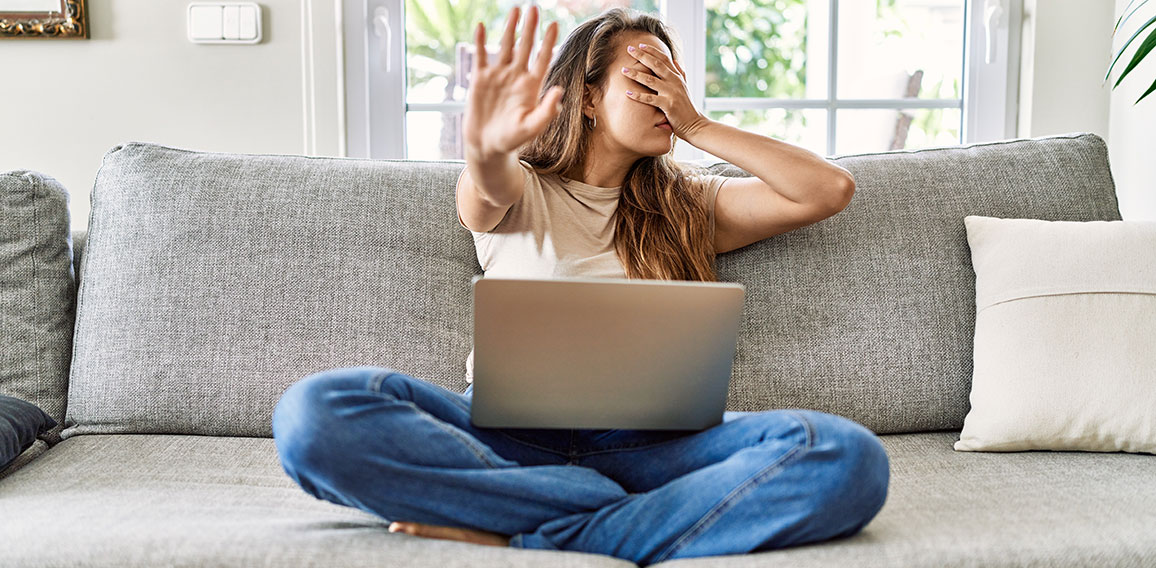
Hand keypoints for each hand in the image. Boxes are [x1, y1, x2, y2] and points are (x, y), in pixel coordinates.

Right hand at [462, 5, 562, 158]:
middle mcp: (516, 77)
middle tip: (535, 8)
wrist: (487, 146)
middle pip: (525, 47)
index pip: (542, 59)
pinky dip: (481, 42)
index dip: (547, 42)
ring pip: (505, 47)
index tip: (554, 24)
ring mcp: (498, 76)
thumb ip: (546, 110)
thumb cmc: (512, 140)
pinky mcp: (480, 79)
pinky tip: (482, 27)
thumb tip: (560, 91)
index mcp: (531, 86)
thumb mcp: (532, 127)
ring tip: (516, 10)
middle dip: (530, 28)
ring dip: (510, 29)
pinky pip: (481, 56)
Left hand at [621, 42, 710, 141]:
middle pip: (656, 65)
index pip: (664, 59)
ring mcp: (672, 93)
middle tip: (629, 49)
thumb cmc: (687, 108)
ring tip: (623, 70)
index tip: (640, 45)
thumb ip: (681, 74)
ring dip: (636, 74)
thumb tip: (675, 60)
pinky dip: (638, 96)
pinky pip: (650, 99)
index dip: (652, 51)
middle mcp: (675, 82)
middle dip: (642, 56)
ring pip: (651, 80)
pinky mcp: (668, 105)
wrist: (695, 124)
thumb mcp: (685, 88)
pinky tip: (627, 92)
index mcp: (678, 77)